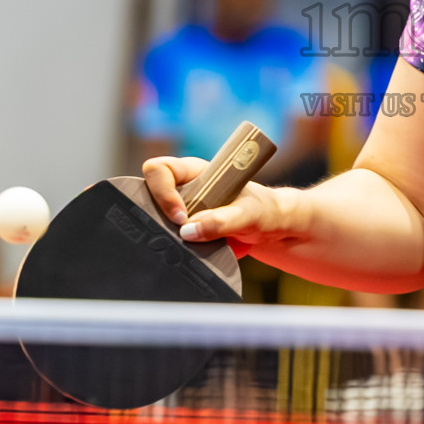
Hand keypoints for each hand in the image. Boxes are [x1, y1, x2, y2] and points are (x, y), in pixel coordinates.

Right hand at [141, 155, 301, 257]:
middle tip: (183, 234)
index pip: (160, 170)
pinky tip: (194, 254)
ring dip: (168, 236)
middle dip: (158, 217)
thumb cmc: (264, 210)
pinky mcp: (186, 233)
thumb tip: (188, 231)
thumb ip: (223, 220)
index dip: (162, 192)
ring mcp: (183, 212)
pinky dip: (178, 249)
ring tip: (192, 245)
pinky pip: (169, 240)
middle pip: (149, 197)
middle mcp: (184, 190)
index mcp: (196, 173)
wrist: (273, 229)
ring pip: (156, 222)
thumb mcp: (250, 214)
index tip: (181, 216)